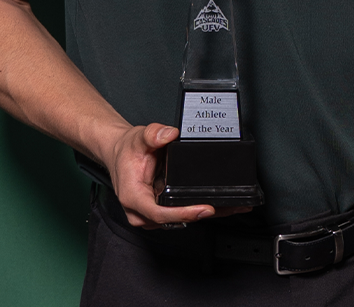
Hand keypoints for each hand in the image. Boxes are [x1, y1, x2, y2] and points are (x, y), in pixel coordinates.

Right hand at [106, 122, 251, 227]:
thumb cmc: (127, 150)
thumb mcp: (139, 137)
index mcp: (133, 197)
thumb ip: (153, 134)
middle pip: (174, 220)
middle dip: (203, 215)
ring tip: (233, 205)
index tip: (206, 209)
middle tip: (232, 206)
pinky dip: (199, 210)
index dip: (184, 213)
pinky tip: (220, 204)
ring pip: (180, 220)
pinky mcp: (159, 211)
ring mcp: (150, 214)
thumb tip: (169, 134)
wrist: (120, 153)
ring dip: (205, 214)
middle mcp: (140, 211)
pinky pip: (180, 214)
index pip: (160, 213)